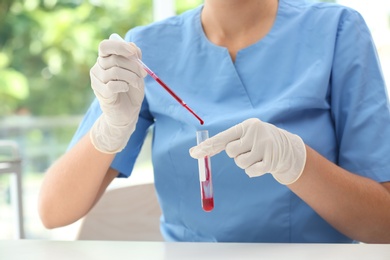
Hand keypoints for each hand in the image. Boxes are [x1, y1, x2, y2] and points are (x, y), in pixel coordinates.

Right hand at [89, 34, 146, 152]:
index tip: (133, 53)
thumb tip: (132, 46)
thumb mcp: (136, 72)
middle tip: (144, 73)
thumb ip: (135, 58)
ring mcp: (97, 80)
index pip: (105, 46)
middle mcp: (98, 67)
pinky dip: (123, 86)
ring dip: (131, 77)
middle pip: (114, 59)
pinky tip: (126, 89)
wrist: (128, 111)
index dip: (119, 46)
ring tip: (137, 83)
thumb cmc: (131, 90)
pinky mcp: (100, 92)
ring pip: (114, 72)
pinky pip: (112, 85)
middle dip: (133, 65)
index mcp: (106, 59)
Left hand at [189, 118, 306, 184]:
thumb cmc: (255, 140)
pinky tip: (260, 163)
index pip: (223, 137)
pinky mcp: (271, 161)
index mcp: (246, 126)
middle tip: (246, 149)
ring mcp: (265, 147)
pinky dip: (252, 171)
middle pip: (231, 152)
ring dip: (244, 163)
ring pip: (240, 163)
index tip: (194, 153)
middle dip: (235, 154)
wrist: (285, 147)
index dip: (208, 146)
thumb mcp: (243, 135)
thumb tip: (195, 152)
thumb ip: (221, 142)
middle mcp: (256, 133)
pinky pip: (250, 172)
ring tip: (255, 156)